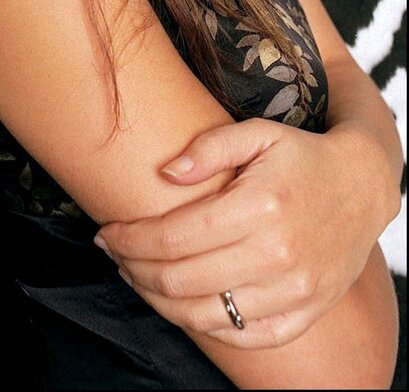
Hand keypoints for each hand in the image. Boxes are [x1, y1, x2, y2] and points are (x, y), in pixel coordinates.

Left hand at [95, 118, 394, 348]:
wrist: (363, 186)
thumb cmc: (300, 155)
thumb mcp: (258, 133)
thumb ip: (209, 148)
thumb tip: (165, 172)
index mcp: (260, 206)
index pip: (174, 238)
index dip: (130, 240)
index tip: (106, 233)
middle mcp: (279, 254)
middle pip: (181, 280)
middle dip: (134, 270)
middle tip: (115, 255)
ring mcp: (294, 290)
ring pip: (205, 315)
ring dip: (158, 301)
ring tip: (137, 277)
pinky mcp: (305, 312)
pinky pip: (244, 337)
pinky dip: (204, 325)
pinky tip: (181, 303)